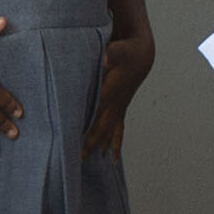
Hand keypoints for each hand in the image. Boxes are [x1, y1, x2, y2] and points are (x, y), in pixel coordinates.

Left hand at [86, 31, 150, 155]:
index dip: (83, 125)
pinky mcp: (121, 109)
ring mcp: (119, 109)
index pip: (93, 114)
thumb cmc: (126, 52)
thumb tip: (104, 58)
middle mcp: (115, 106)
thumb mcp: (116, 50)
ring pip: (107, 133)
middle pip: (99, 129)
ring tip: (87, 162)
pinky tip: (112, 159)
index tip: (72, 137)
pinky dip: (114, 145)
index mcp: (110, 93)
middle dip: (87, 143)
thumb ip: (109, 54)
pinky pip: (117, 131)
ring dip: (97, 147)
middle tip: (75, 159)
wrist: (141, 56)